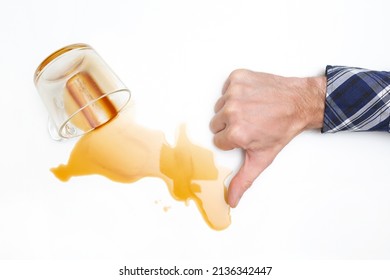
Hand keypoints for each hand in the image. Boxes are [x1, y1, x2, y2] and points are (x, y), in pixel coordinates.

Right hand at [210, 69, 325, 206]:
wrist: (299, 102)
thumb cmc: (282, 129)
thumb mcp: (262, 158)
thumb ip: (243, 180)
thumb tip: (231, 200)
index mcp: (236, 133)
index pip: (218, 141)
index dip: (233, 140)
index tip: (247, 134)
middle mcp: (232, 112)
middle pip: (216, 124)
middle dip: (231, 125)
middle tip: (251, 122)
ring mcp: (234, 92)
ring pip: (219, 106)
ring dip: (233, 108)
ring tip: (253, 109)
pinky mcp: (237, 77)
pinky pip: (226, 87)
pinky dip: (236, 91)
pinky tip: (251, 96)